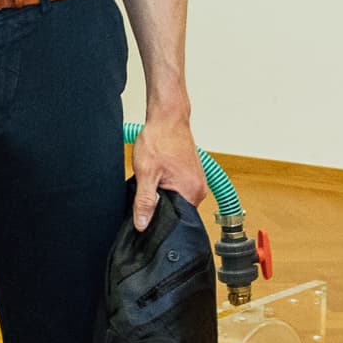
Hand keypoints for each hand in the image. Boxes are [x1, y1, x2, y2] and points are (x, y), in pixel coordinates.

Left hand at [129, 113, 206, 229]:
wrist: (168, 117)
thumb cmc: (159, 139)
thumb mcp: (146, 173)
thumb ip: (144, 201)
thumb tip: (142, 225)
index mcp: (191, 192)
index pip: (177, 221)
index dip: (159, 222)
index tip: (146, 216)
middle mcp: (199, 189)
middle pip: (177, 212)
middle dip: (160, 208)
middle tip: (147, 193)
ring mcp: (197, 181)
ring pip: (176, 200)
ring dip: (162, 196)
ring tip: (153, 181)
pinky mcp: (192, 175)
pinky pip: (178, 190)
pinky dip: (166, 187)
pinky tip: (158, 177)